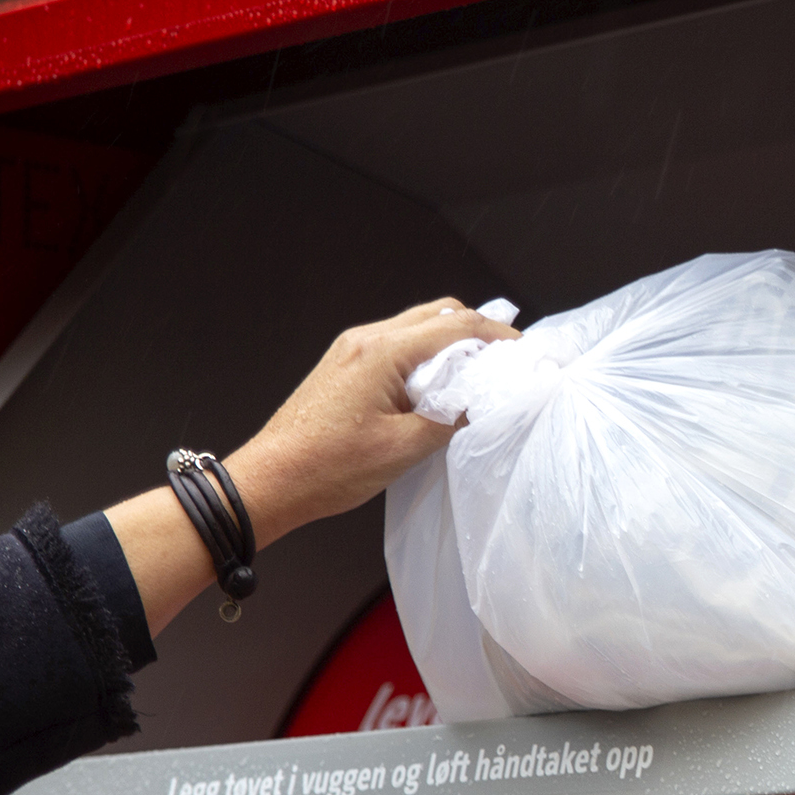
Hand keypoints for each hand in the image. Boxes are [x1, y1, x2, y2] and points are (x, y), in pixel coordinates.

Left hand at [225, 299, 520, 541]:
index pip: (454, 326)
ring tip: (477, 374)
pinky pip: (396, 345)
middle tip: (505, 357)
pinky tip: (438, 386)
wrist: (271, 480)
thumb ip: (451, 418)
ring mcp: (351, 350)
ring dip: (450, 342)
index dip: (497, 334)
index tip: (523, 350)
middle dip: (477, 329)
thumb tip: (483, 403)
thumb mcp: (403, 449)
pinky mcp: (345, 366)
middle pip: (436, 313)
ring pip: (415, 327)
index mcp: (381, 352)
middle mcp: (365, 340)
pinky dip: (426, 355)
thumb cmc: (328, 467)